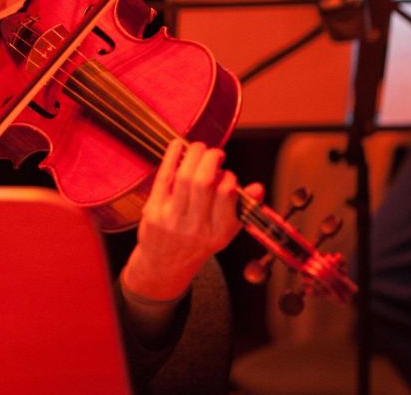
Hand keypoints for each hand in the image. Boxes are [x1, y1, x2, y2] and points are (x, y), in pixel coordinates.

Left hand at [121, 139, 262, 300]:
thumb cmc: (197, 242)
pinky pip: (163, 178)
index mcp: (219, 232)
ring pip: (184, 177)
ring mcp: (172, 219)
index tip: (226, 173)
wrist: (165, 265)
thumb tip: (258, 187)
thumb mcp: (224, 233)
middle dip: (210, 158)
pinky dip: (171, 157)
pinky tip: (177, 145)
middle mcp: (196, 226)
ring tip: (199, 148)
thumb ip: (242, 209)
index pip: (227, 194)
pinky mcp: (153, 212)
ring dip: (193, 154)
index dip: (228, 177)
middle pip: (203, 182)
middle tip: (214, 153)